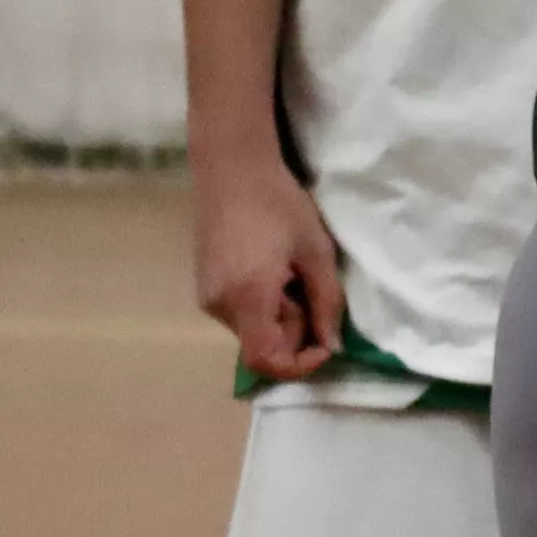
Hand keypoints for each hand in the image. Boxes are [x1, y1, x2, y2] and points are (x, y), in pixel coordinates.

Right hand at [192, 147, 343, 380]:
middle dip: (295, 329)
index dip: (298, 365)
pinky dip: (264, 304)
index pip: (265, 359)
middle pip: (261, 343)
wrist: (233, 171)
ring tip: (292, 271)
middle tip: (311, 286)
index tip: (325, 345)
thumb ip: (327, 302)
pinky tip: (274, 268)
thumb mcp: (316, 252)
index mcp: (247, 298)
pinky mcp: (204, 286)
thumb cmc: (280, 205)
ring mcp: (206, 297)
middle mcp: (219, 305)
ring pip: (252, 328)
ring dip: (281, 314)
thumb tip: (332, 346)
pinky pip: (240, 312)